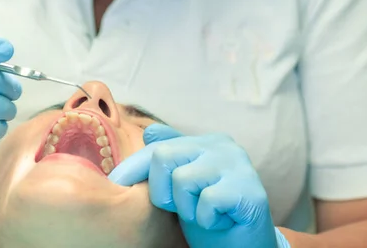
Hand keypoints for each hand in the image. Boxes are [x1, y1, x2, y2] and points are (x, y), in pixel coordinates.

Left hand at [108, 124, 290, 247]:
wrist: (241, 247)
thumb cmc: (205, 215)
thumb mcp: (177, 187)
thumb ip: (166, 158)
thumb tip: (148, 131)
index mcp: (202, 141)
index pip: (157, 145)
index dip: (133, 167)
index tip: (116, 183)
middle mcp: (222, 145)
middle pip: (163, 155)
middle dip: (161, 190)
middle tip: (179, 208)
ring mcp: (239, 165)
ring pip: (183, 180)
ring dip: (187, 208)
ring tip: (203, 213)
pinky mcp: (250, 190)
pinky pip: (207, 201)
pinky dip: (207, 219)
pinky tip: (220, 220)